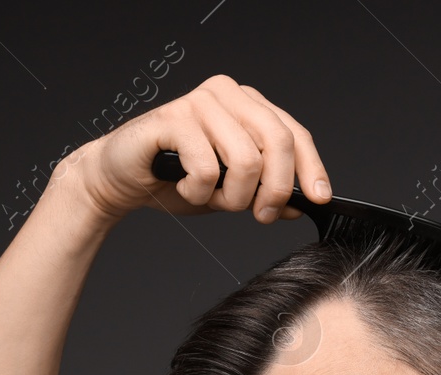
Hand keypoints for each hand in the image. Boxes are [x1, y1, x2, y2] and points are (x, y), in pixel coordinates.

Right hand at [57, 74, 332, 223]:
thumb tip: (300, 203)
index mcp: (246, 104)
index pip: (294, 132)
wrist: (122, 180)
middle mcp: (226, 94)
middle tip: (261, 214)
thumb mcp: (231, 191)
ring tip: (211, 199)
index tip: (319, 199)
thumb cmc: (175, 179)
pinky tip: (185, 188)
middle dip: (276, 188)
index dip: (311, 168)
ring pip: (246, 159)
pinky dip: (200, 192)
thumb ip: (265, 192)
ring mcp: (198, 102)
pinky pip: (208, 167)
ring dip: (232, 196)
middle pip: (278, 142)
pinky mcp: (172, 118)